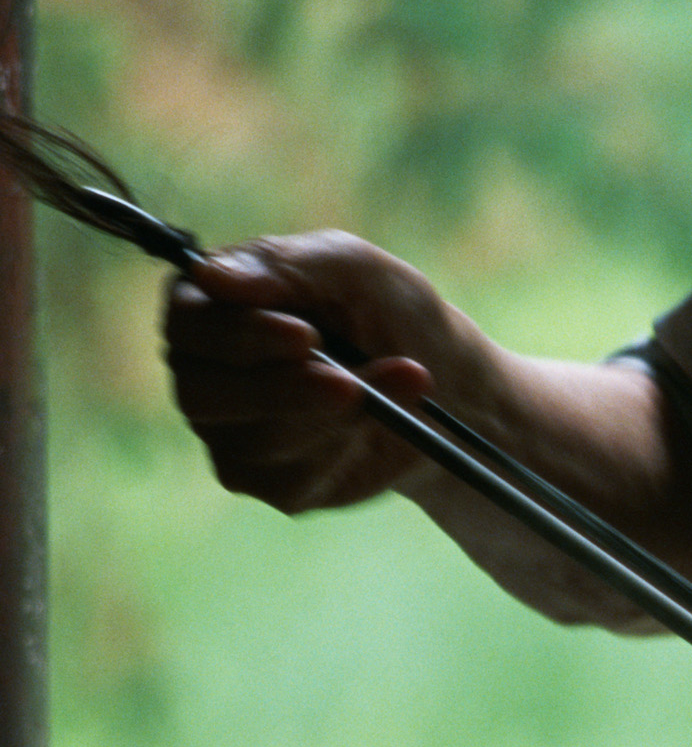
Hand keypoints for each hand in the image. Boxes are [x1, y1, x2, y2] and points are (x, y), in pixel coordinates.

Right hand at [162, 232, 482, 513]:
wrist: (447, 381)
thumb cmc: (384, 311)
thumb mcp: (350, 268)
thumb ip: (284, 265)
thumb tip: (208, 275)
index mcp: (207, 307)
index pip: (189, 323)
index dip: (242, 334)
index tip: (305, 336)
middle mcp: (203, 372)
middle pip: (203, 393)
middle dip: (281, 389)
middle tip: (347, 383)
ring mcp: (230, 432)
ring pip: (254, 440)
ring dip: (331, 418)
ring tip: (397, 385)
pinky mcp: (272, 481)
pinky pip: (289, 479)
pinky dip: (343, 450)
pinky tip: (383, 425)